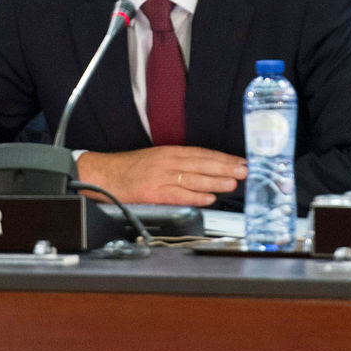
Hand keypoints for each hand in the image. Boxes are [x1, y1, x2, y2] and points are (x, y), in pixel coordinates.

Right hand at [76, 146, 247, 206]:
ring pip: (193, 178)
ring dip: (215, 180)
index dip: (223, 158)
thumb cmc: (130, 169)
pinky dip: (195, 196)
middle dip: (226, 167)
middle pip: (202, 164)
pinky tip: (209, 198)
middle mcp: (168, 161)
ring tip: (233, 183)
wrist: (104, 174)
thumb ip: (179, 165)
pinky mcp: (153, 191)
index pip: (203, 154)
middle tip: (245, 170)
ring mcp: (160, 176)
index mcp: (170, 152)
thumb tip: (205, 172)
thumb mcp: (157, 159)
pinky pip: (178, 194)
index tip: (240, 162)